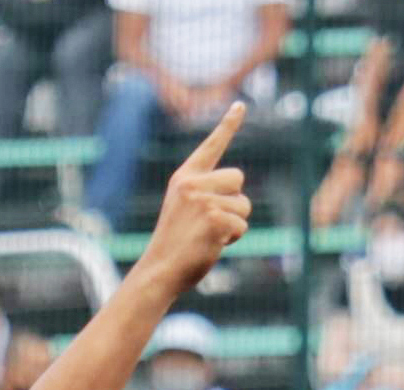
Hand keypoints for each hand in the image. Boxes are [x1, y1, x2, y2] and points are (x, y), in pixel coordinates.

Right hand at [140, 105, 251, 290]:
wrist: (159, 270)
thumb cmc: (174, 245)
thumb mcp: (185, 210)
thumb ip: (206, 195)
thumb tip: (240, 201)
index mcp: (184, 178)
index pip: (211, 146)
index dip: (228, 125)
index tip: (241, 105)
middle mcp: (193, 184)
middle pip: (238, 178)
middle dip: (234, 201)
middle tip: (212, 222)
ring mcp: (204, 200)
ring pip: (244, 204)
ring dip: (235, 223)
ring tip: (209, 235)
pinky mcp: (215, 219)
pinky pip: (242, 225)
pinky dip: (233, 239)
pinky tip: (212, 245)